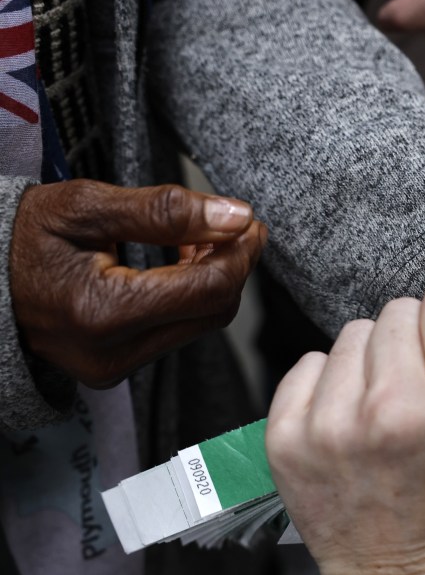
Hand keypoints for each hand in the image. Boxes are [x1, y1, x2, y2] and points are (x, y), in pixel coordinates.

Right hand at [9, 180, 265, 387]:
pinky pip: (176, 331)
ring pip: (199, 324)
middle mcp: (110, 353)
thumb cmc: (19, 236)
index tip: (251, 220)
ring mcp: (112, 368)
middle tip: (237, 224)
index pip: (206, 289)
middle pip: (211, 312)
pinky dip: (191, 295)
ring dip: (214, 278)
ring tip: (205, 235)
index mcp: (100, 312)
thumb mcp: (86, 206)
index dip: (239, 253)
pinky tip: (183, 260)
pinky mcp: (114, 368)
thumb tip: (236, 215)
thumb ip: (166, 211)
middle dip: (233, 265)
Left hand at [266, 280, 424, 574]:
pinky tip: (346, 414)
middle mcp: (391, 407)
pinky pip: (309, 363)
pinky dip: (328, 381)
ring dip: (369, 359)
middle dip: (411, 337)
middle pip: (396, 312)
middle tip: (416, 375)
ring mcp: (333, 423)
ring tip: (379, 402)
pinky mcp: (288, 437)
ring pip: (352, 333)